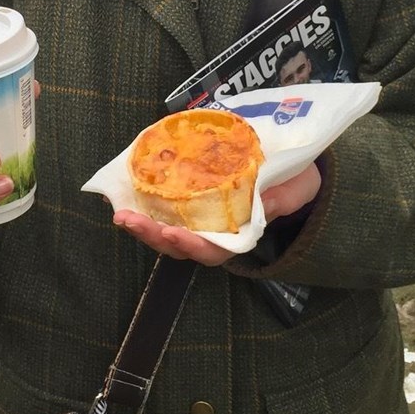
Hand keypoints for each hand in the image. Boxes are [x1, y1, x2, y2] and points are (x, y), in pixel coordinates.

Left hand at [112, 161, 322, 266]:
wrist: (295, 163)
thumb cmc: (295, 180)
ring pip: (165, 228)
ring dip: (140, 221)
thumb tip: (259, 204)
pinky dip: (141, 200)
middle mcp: (216, 231)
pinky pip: (162, 204)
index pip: (213, 250)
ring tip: (117, 209)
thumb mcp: (296, 188)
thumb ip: (280, 198)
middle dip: (151, 234)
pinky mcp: (189, 196)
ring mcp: (200, 216)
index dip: (190, 246)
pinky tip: (118, 191)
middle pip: (179, 244)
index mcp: (241, 234)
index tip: (171, 234)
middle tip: (128, 219)